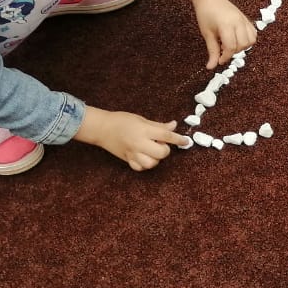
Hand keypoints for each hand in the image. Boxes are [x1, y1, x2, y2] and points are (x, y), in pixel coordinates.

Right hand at [75, 107, 190, 170]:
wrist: (101, 128)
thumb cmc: (121, 120)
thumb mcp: (141, 119)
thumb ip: (158, 125)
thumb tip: (174, 126)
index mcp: (143, 130)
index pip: (166, 136)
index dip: (178, 139)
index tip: (186, 141)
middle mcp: (139, 143)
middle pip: (161, 153)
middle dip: (165, 149)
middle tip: (161, 143)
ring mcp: (132, 153)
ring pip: (151, 164)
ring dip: (156, 159)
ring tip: (153, 151)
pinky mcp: (127, 160)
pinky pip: (140, 168)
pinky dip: (145, 165)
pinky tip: (145, 157)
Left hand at [178, 0, 258, 67]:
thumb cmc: (206, 15)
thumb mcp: (207, 34)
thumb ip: (212, 51)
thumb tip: (211, 67)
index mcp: (226, 25)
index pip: (231, 47)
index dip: (225, 57)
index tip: (219, 60)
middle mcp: (238, 22)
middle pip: (242, 45)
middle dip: (234, 52)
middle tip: (223, 51)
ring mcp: (244, 20)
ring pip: (251, 40)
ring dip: (242, 46)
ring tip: (231, 45)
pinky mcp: (247, 19)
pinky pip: (253, 33)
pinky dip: (248, 40)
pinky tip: (238, 40)